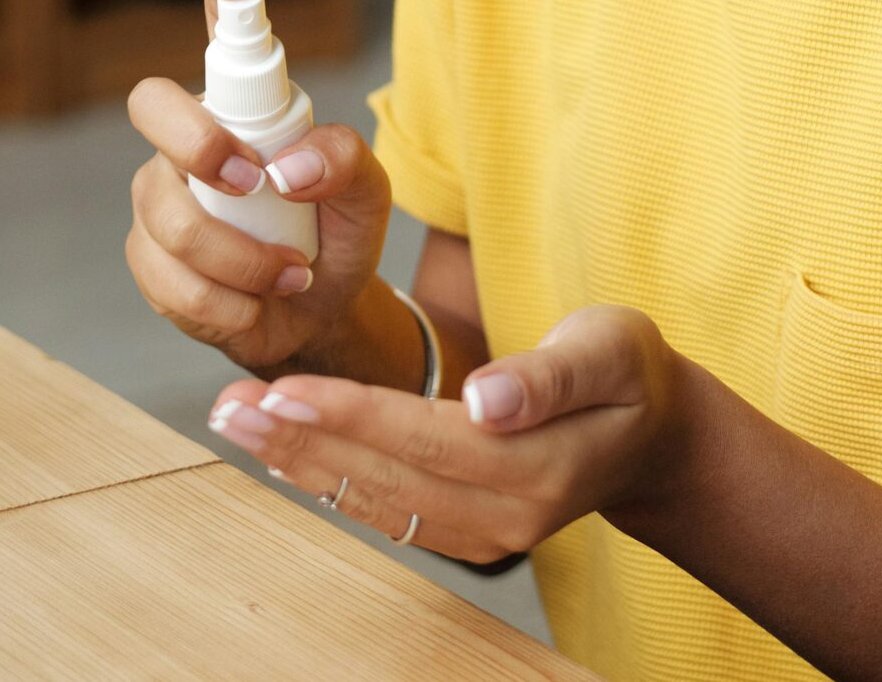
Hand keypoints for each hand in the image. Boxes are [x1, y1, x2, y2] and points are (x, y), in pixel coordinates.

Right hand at [124, 0, 394, 376]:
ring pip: (170, 220)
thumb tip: (287, 169)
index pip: (226, 38)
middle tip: (255, 183)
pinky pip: (172, 283)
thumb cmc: (335, 237)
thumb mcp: (367, 196)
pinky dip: (229, 305)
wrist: (318, 317)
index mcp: (244, 108)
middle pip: (151, 106)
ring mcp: (160, 199)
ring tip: (290, 273)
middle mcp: (188, 140)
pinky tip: (257, 305)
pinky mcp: (150, 261)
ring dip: (243, 261)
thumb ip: (344, 160)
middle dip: (197, 144)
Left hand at [202, 304, 682, 563]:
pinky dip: (328, 479)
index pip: (429, 439)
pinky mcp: (464, 531)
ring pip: (375, 499)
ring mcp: (485, 533)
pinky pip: (385, 508)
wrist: (651, 434)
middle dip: (302, 440)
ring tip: (236, 422)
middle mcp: (509, 516)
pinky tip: (281, 451)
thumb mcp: (611, 348)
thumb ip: (550, 376)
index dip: (352, 415)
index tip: (285, 390)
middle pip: (387, 477)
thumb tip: (487, 400)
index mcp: (542, 467)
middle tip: (230, 406)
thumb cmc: (627, 373)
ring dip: (301, 462)